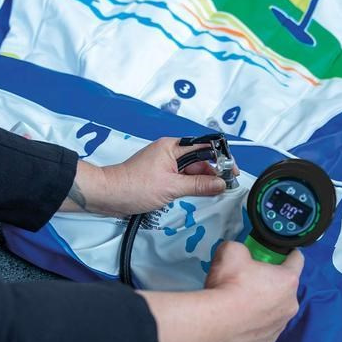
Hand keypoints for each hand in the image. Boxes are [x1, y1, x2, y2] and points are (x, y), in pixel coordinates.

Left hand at [61, 137, 234, 216]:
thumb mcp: (171, 187)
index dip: (221, 158)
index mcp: (172, 147)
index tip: (232, 171)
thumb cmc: (134, 187)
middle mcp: (170, 152)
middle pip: (200, 159)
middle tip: (227, 185)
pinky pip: (182, 178)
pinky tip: (201, 193)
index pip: (204, 146)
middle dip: (214, 171)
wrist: (108, 195)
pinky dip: (192, 185)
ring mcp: (165, 164)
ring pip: (192, 169)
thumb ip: (198, 185)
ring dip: (204, 180)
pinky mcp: (161, 176)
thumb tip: (220, 184)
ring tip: (217, 191)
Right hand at [140, 242, 304, 341]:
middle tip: (251, 282)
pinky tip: (241, 322)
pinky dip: (256, 325)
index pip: (297, 261)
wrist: (214, 322)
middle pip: (285, 289)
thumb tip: (240, 254)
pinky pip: (264, 329)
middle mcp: (290, 304)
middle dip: (272, 285)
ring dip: (265, 307)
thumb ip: (241, 249)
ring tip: (243, 306)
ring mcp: (280, 327)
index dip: (291, 255)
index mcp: (287, 280)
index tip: (286, 255)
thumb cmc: (229, 284)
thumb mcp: (232, 251)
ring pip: (276, 311)